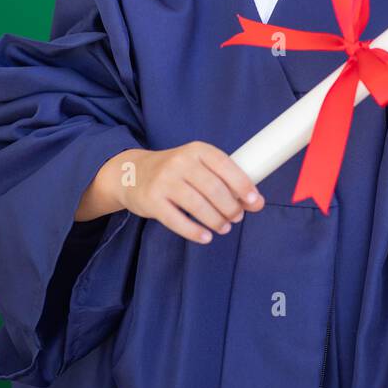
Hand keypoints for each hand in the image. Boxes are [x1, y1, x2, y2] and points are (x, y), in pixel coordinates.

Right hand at [97, 142, 264, 244]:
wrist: (132, 173)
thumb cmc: (175, 171)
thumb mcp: (198, 165)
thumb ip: (224, 180)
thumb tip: (256, 201)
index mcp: (197, 149)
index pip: (225, 165)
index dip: (242, 184)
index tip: (254, 201)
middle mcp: (180, 162)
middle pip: (213, 188)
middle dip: (230, 207)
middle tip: (237, 217)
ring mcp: (164, 181)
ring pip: (197, 206)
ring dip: (216, 220)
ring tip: (224, 227)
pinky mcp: (152, 201)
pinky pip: (177, 220)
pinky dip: (194, 232)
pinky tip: (206, 237)